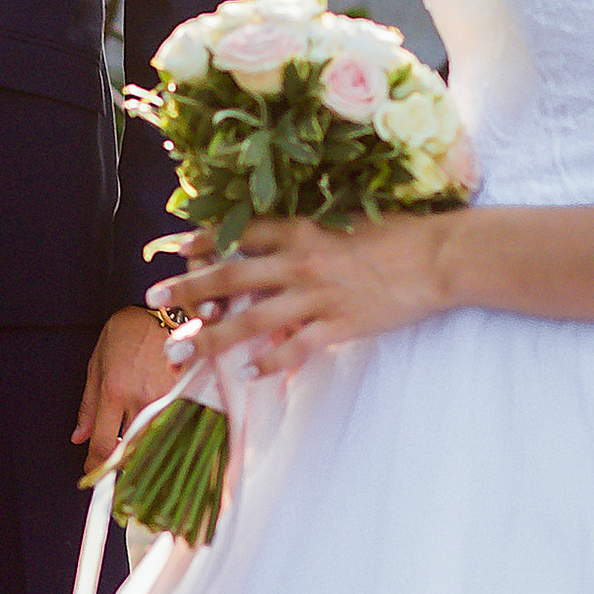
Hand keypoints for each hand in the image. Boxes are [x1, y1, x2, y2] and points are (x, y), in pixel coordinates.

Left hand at [74, 303, 177, 480]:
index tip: (95, 473)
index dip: (98, 466)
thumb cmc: (131, 332)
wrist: (170, 310)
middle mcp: (142, 399)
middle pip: (133, 453)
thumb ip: (88, 404)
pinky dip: (169, 439)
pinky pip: (177, 429)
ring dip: (147, 455)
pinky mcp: (190, 396)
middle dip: (123, 467)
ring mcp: (169, 400)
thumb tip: (79, 437)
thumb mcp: (98, 363)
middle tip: (118, 470)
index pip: (105, 445)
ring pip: (157, 445)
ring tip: (142, 456)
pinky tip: (165, 439)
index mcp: (115, 392)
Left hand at [151, 215, 451, 380]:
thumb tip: (277, 242)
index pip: (240, 232)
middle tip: (151, 297)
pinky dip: (269, 361)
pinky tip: (247, 373)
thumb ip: (309, 232)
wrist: (441, 256)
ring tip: (177, 350)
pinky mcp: (340, 325)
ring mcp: (318, 296)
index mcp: (302, 229)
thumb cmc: (398, 233)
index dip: (204, 240)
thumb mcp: (346, 220)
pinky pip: (295, 348)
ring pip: (251, 319)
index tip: (174, 248)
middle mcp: (301, 261)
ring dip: (209, 337)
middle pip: (231, 276)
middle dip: (187, 287)